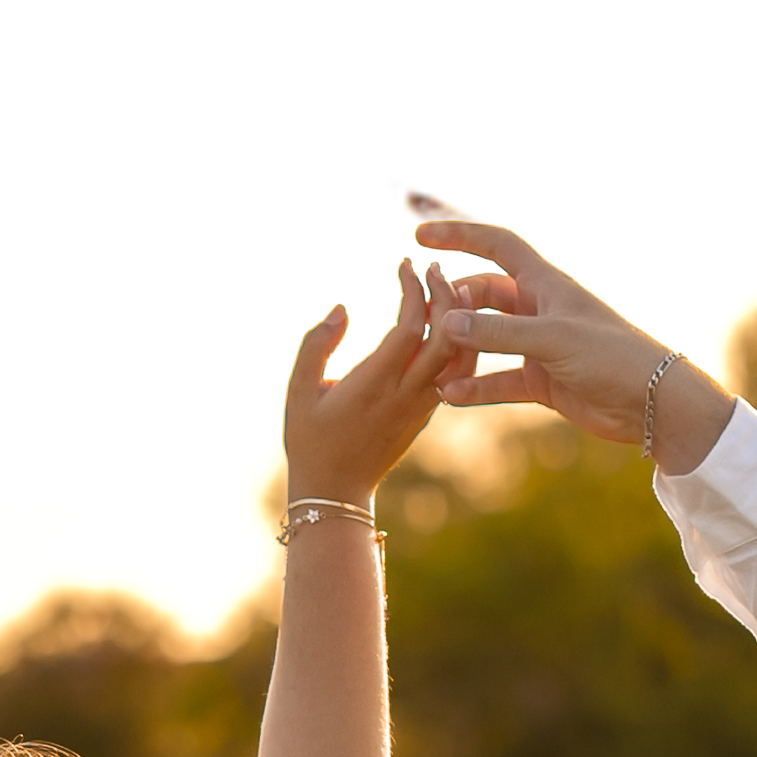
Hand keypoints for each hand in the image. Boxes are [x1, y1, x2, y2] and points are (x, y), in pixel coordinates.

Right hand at [281, 258, 454, 509]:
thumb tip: (342, 308)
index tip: (405, 264)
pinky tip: (444, 320)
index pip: (410, 328)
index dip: (414, 291)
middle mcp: (406, 395)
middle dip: (446, 296)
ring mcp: (421, 407)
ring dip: (458, 319)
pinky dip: (455, 341)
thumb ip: (316, 345)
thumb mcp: (298, 390)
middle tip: (433, 268)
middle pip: (446, 338)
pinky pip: (453, 373)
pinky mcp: (426, 414)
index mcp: (375, 385)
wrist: (335, 492)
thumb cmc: (309, 439)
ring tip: (445, 288)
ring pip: (458, 357)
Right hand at [404, 203, 732, 472]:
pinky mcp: (542, 382)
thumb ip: (498, 332)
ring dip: (459, 350)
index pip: (497, 245)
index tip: (420, 235)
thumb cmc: (611, 356)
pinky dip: (476, 387)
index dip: (460, 235)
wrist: (652, 402)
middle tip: (426, 320)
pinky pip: (499, 381)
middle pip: (483, 296)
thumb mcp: (552, 339)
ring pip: (486, 340)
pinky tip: (449, 395)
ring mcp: (539, 346)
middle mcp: (539, 310)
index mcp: (546, 283)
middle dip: (453, 304)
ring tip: (430, 362)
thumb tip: (446, 323)